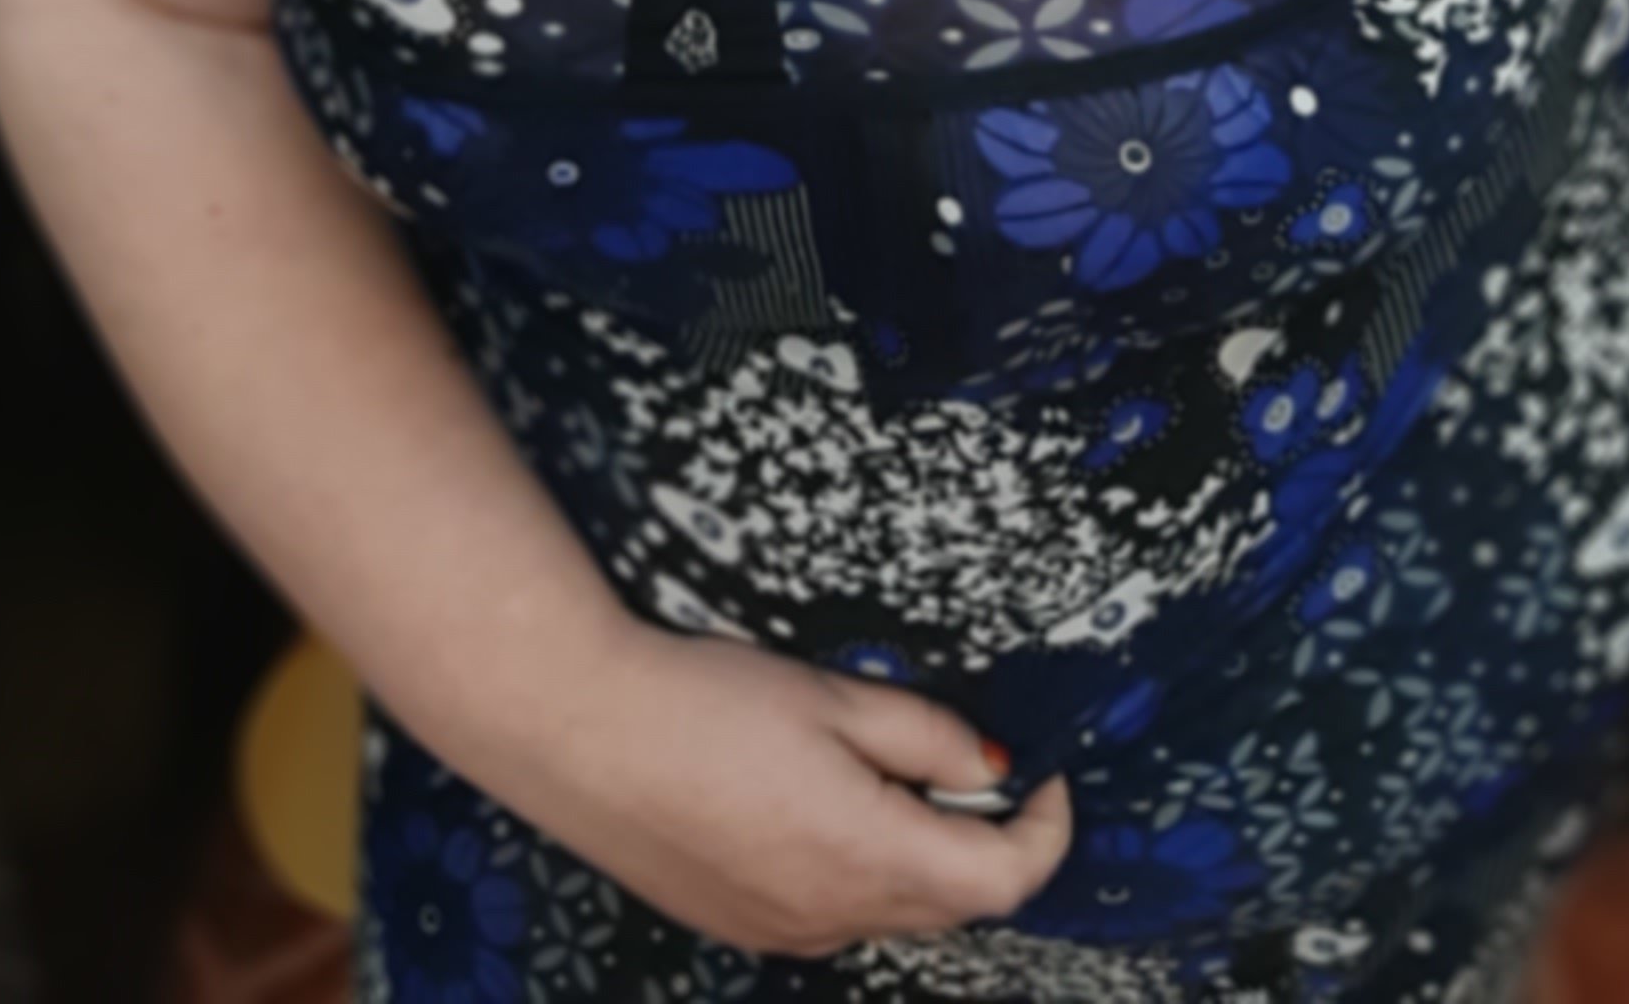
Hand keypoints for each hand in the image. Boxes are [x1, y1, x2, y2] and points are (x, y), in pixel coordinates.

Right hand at [496, 622, 1074, 956]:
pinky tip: (805, 799)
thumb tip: (991, 764)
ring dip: (912, 853)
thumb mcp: (831, 695)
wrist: (581, 731)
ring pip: (890, 910)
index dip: (1045, 831)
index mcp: (870, 856)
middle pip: (951, 902)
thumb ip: (922, 734)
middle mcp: (836, 917)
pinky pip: (831, 912)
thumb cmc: (707, 700)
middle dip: (979, 838)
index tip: (1048, 777)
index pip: (1004, 880)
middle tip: (955, 756)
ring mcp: (785, 934)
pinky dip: (854, 867)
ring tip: (868, 767)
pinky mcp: (740, 926)